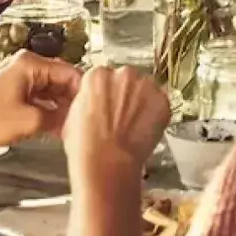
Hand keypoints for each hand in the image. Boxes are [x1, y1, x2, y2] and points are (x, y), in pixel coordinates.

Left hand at [0, 51, 78, 168]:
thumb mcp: (33, 121)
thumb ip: (62, 116)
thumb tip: (78, 118)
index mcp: (30, 63)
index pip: (71, 72)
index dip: (84, 92)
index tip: (94, 109)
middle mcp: (24, 64)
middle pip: (61, 79)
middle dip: (72, 100)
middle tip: (84, 120)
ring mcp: (15, 76)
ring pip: (50, 89)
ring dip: (60, 107)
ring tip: (71, 125)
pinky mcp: (10, 90)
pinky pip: (38, 96)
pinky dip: (47, 109)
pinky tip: (55, 125)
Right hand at [63, 66, 168, 186]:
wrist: (106, 161)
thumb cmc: (86, 144)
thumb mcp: (73, 114)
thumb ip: (87, 98)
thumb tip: (93, 99)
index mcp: (98, 75)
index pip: (104, 75)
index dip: (106, 92)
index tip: (107, 102)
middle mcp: (124, 75)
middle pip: (126, 79)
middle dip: (124, 93)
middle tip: (120, 114)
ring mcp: (146, 87)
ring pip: (145, 89)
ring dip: (141, 102)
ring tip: (131, 123)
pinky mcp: (163, 101)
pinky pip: (159, 103)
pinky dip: (154, 113)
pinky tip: (143, 128)